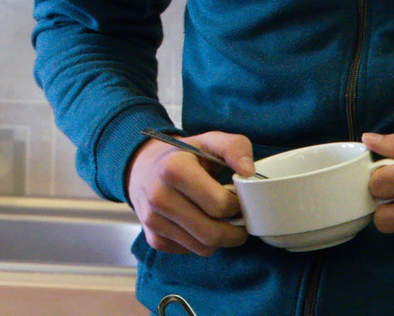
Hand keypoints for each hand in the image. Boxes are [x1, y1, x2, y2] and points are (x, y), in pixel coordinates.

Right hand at [126, 131, 253, 255]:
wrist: (145, 168)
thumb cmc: (185, 156)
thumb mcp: (210, 142)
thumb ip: (235, 147)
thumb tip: (249, 171)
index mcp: (173, 169)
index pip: (220, 205)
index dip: (238, 205)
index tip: (238, 198)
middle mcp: (159, 197)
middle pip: (212, 234)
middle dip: (235, 231)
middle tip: (240, 219)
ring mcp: (153, 220)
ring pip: (203, 248)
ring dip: (220, 238)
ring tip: (221, 220)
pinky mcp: (153, 238)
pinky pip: (190, 251)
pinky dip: (201, 243)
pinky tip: (200, 224)